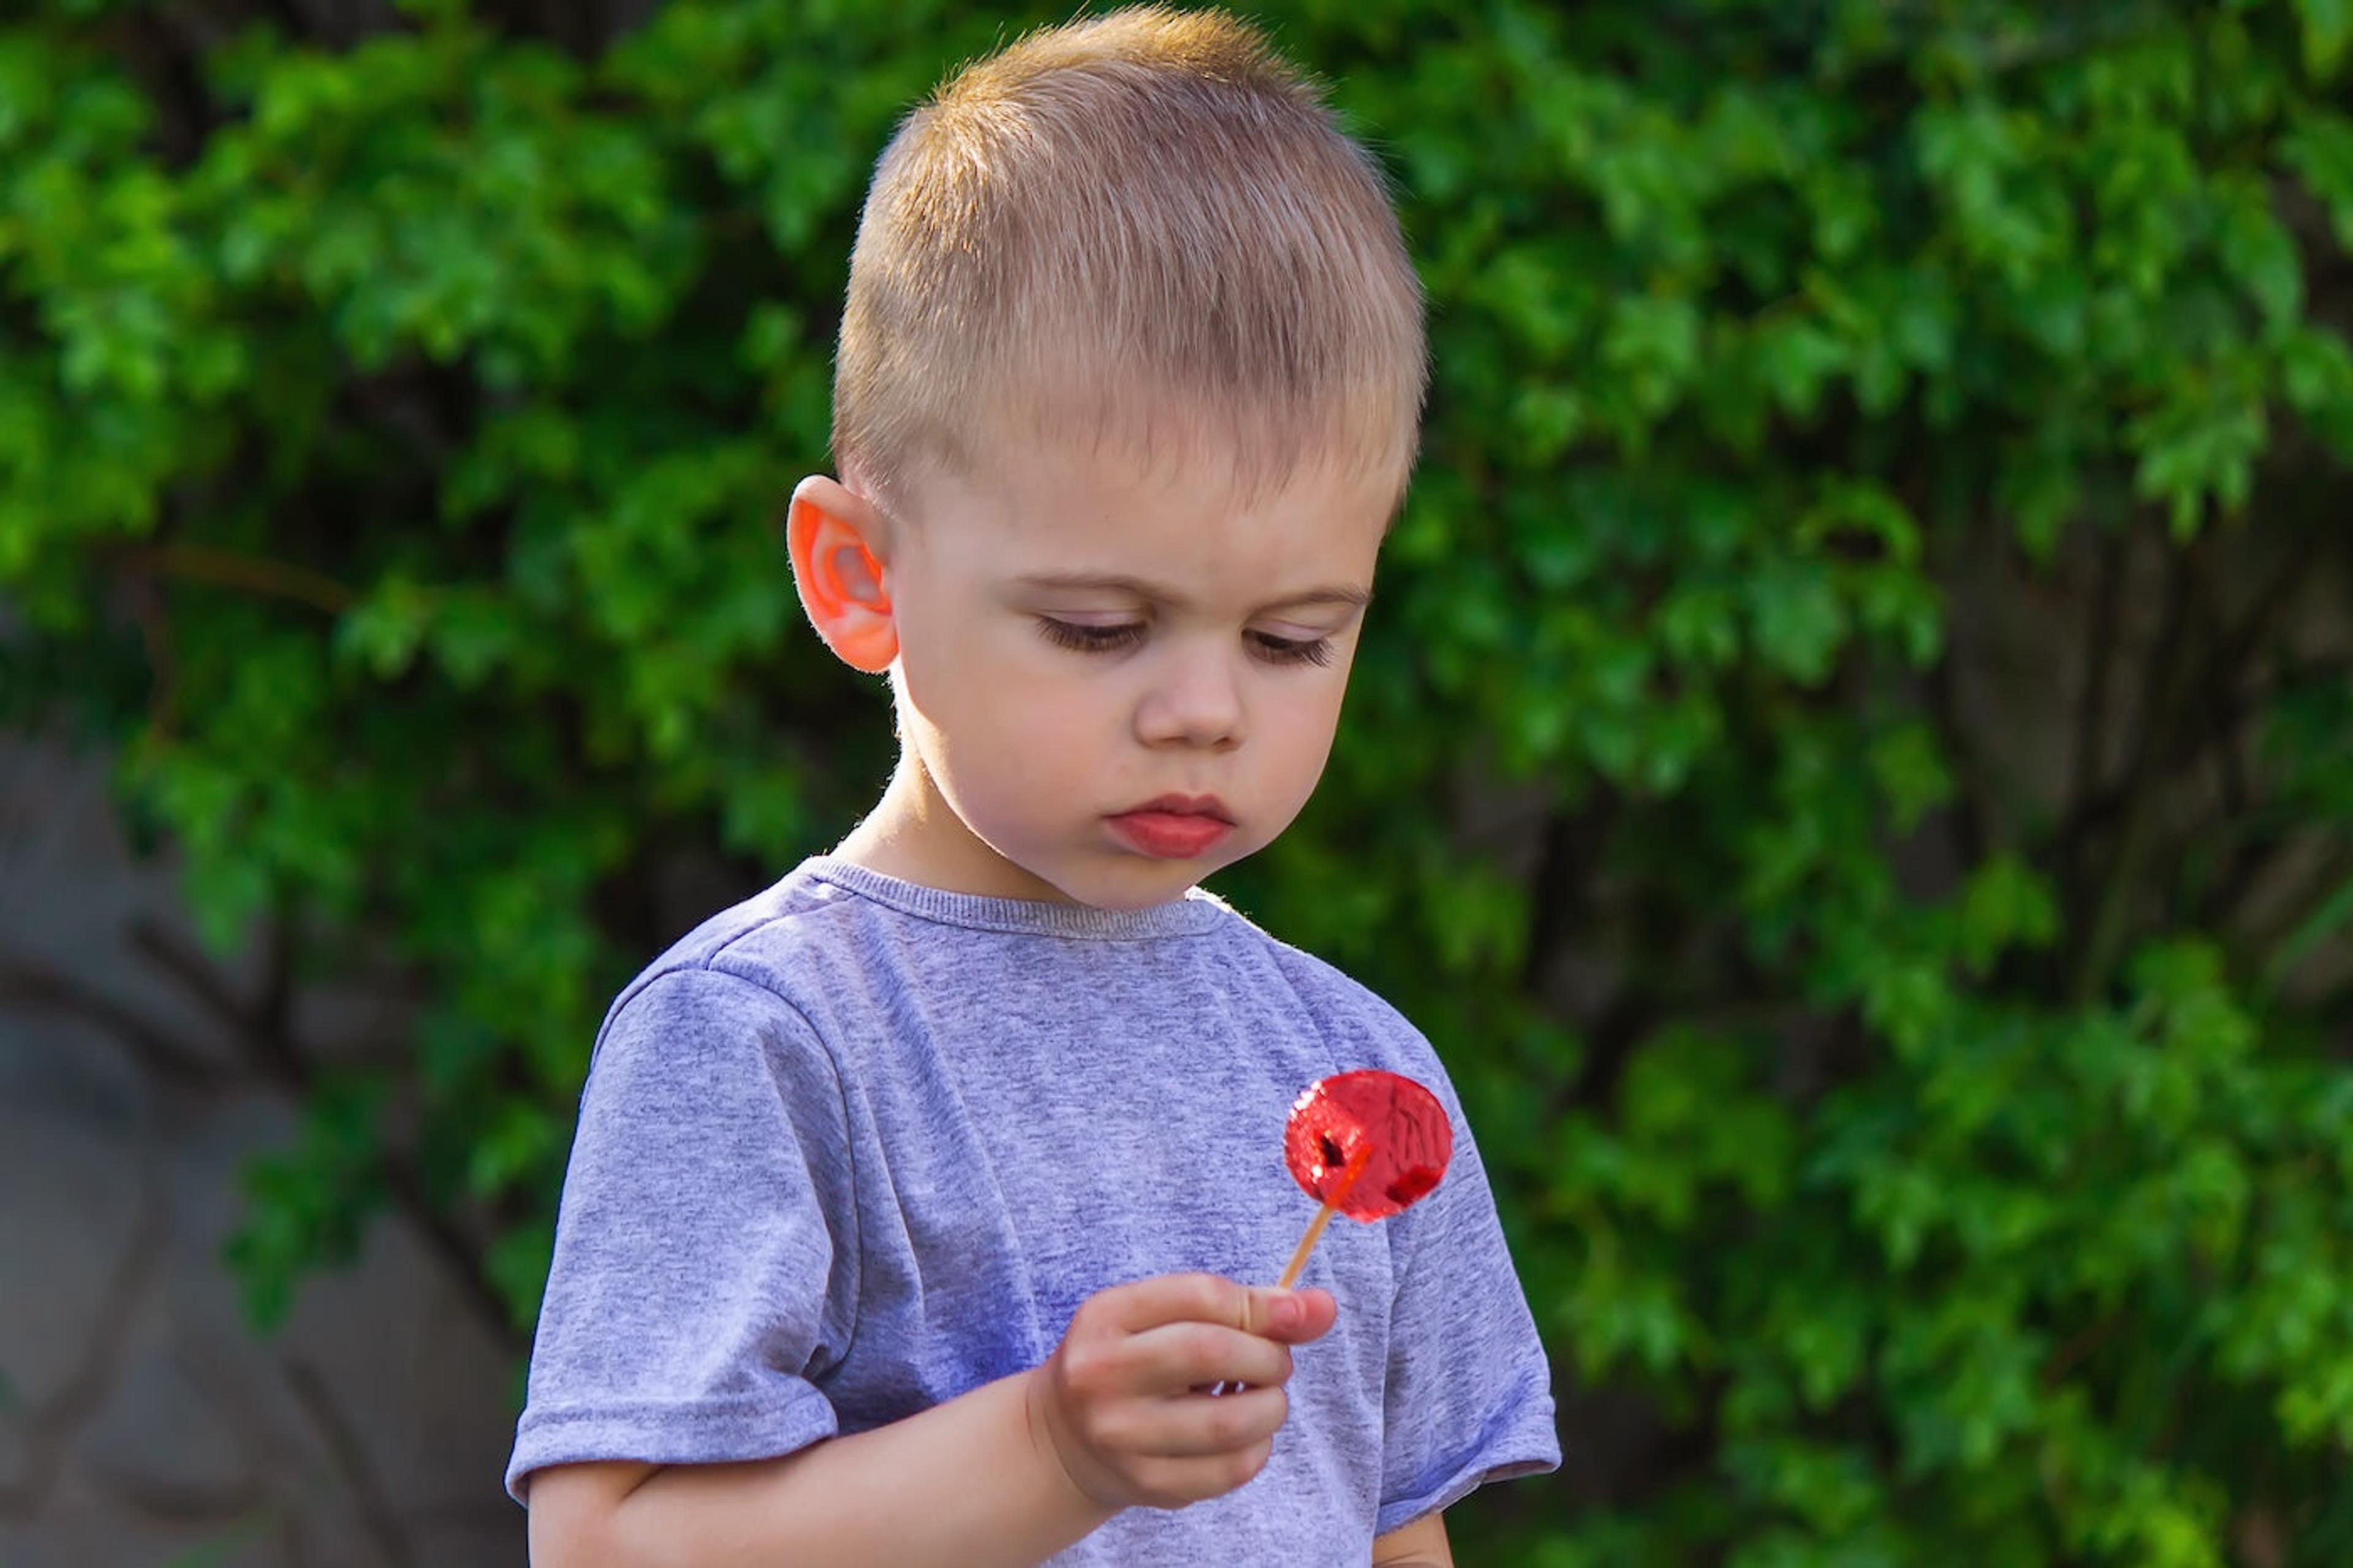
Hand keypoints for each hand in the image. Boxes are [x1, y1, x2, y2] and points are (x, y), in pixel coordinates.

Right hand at [1027, 1272, 1337, 1511]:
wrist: (1065, 1438)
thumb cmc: (1134, 1362)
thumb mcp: (1164, 1317)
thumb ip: (1242, 1306)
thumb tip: (1322, 1309)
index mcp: (1107, 1317)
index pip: (1201, 1296)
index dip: (1263, 1305)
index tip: (1296, 1314)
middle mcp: (1103, 1375)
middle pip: (1213, 1352)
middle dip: (1268, 1356)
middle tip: (1274, 1363)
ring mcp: (1122, 1436)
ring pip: (1230, 1422)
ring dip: (1271, 1407)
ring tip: (1263, 1399)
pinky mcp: (1147, 1484)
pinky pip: (1230, 1470)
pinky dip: (1257, 1448)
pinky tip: (1243, 1435)